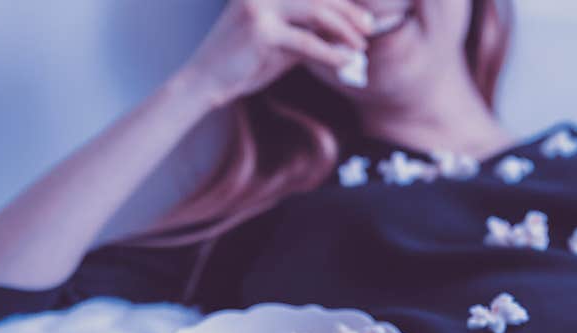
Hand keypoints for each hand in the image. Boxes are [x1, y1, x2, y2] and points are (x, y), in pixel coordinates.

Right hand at [178, 0, 373, 108]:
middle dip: (348, 11)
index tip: (364, 17)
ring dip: (344, 29)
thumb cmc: (244, 64)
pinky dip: (330, 52)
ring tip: (361, 45)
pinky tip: (346, 61)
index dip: (341, 1)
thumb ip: (307, 34)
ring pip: (315, 11)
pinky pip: (306, 41)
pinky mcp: (260, 30)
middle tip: (370, 28)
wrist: (206, 81)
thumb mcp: (281, 45)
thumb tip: (343, 36)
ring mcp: (260, 6)